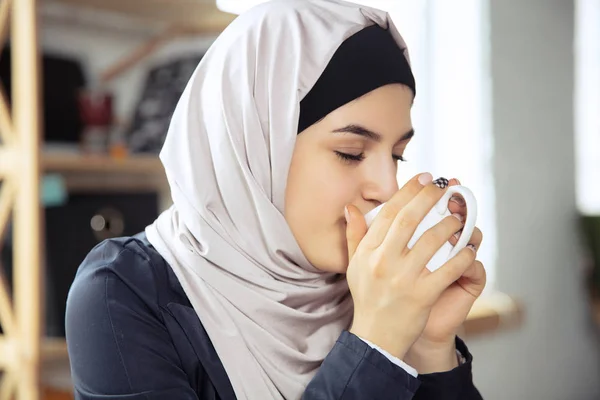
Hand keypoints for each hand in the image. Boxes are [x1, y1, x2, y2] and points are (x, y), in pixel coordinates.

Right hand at [345, 173, 476, 359]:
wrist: (377, 337)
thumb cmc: (367, 297)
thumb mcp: (354, 265)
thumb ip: (354, 234)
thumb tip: (351, 207)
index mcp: (367, 252)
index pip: (388, 213)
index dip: (408, 191)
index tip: (425, 178)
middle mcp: (383, 261)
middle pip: (409, 219)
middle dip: (430, 197)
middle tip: (445, 186)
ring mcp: (403, 278)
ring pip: (432, 240)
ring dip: (450, 225)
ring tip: (459, 218)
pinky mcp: (423, 295)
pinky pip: (449, 268)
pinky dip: (462, 255)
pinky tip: (468, 248)